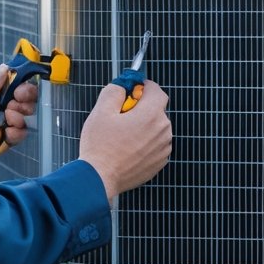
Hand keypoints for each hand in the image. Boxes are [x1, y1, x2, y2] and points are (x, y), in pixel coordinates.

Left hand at [0, 65, 38, 160]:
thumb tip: (7, 66)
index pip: (18, 88)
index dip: (24, 89)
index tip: (19, 93)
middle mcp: (0, 107)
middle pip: (25, 103)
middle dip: (24, 104)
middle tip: (13, 106)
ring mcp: (2, 123)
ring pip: (24, 119)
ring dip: (18, 118)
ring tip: (7, 119)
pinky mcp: (3, 138)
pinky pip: (19, 134)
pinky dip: (16, 133)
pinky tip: (7, 132)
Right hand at [79, 80, 171, 201]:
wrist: (100, 177)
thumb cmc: (100, 147)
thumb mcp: (101, 111)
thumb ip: (114, 91)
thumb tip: (122, 86)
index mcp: (151, 115)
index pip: (157, 91)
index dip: (144, 87)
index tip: (134, 90)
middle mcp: (162, 131)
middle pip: (157, 109)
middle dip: (142, 108)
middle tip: (122, 115)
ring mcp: (163, 148)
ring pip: (156, 127)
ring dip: (144, 126)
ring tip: (123, 135)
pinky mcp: (159, 162)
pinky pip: (155, 144)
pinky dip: (145, 142)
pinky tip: (128, 147)